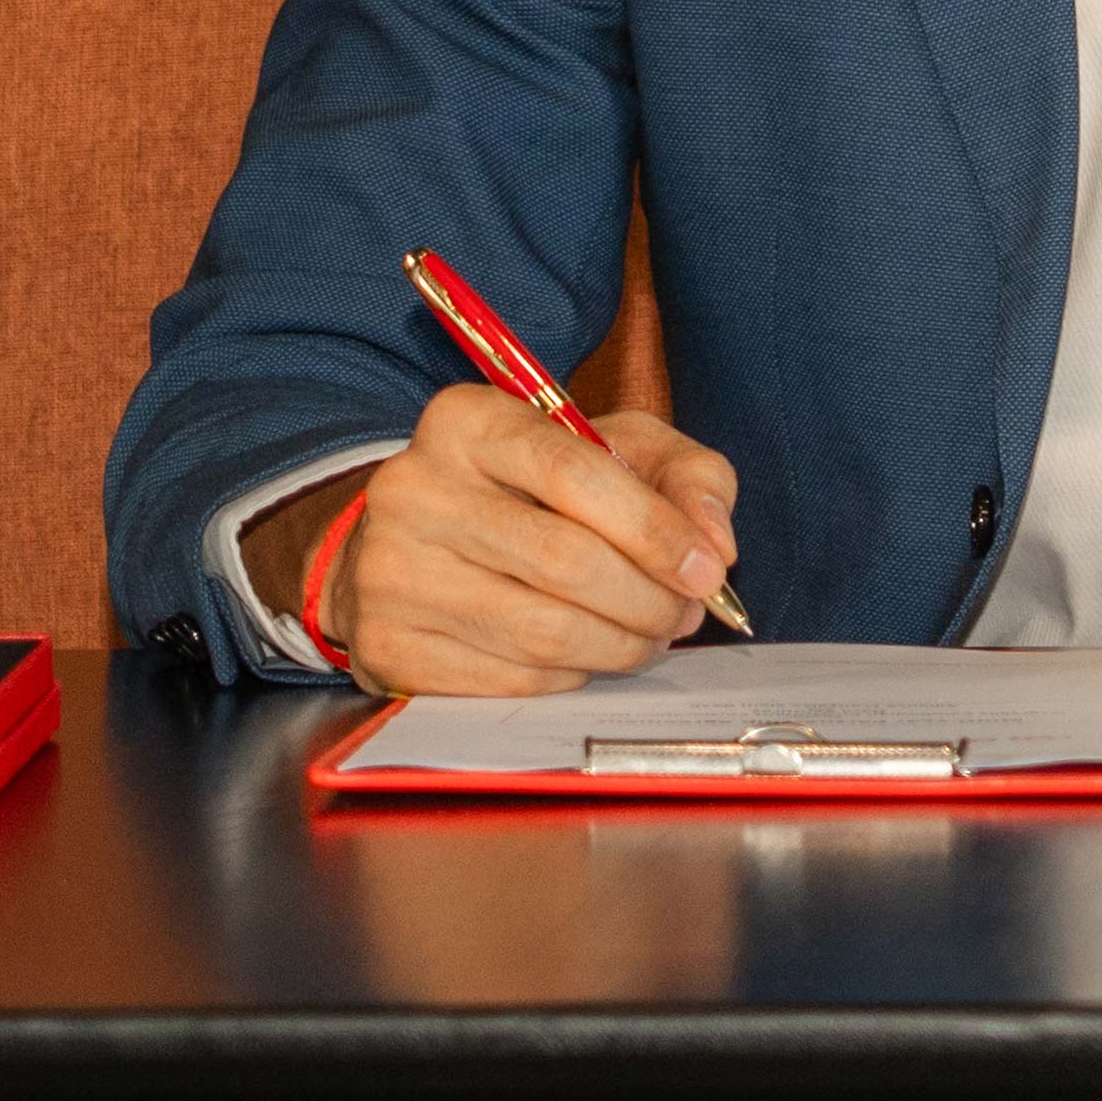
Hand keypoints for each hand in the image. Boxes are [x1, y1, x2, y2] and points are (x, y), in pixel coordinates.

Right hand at [262, 383, 741, 695]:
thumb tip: (714, 548)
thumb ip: (687, 477)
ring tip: (649, 636)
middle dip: (648, 600)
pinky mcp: (387, 645)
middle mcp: (414, 490)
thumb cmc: (533, 488)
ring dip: (620, 646)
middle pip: (564, 561)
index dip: (657, 532)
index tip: (706, 571)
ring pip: (542, 631)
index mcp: (468, 422)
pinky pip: (509, 678)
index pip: (577, 476)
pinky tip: (586, 655)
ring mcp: (390, 572)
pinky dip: (569, 675)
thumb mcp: (616, 447)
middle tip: (683, 615)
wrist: (411, 541)